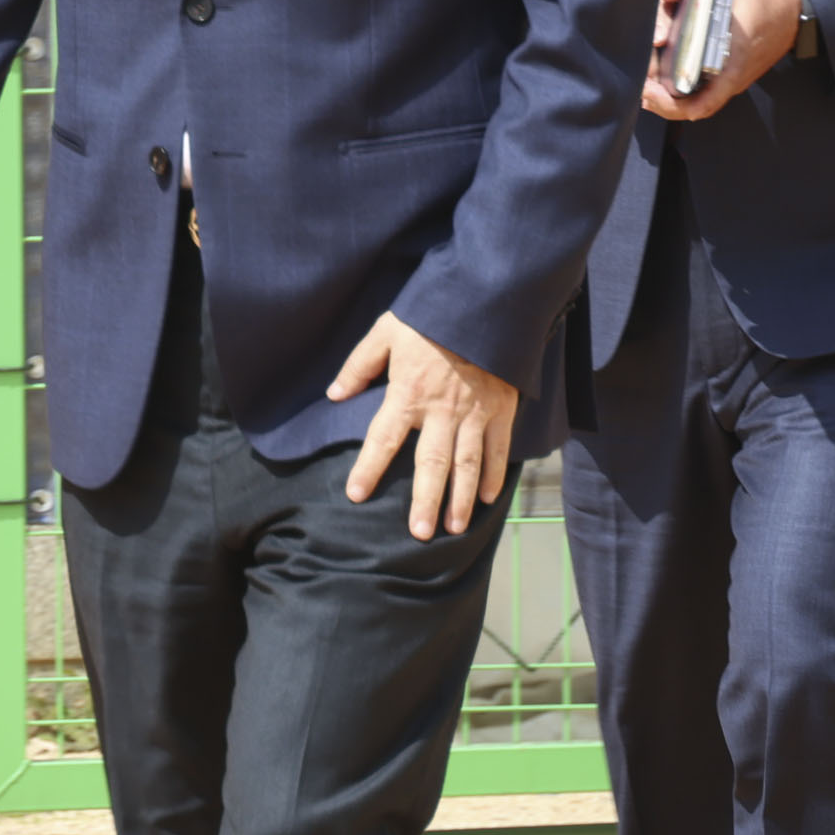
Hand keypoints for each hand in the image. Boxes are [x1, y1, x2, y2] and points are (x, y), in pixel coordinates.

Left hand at [328, 313, 517, 538]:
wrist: (484, 301)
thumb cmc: (430, 316)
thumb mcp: (385, 331)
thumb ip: (359, 365)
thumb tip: (334, 394)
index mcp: (408, 393)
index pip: (383, 438)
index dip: (368, 468)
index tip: (356, 495)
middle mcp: (441, 410)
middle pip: (431, 463)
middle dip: (425, 500)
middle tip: (419, 534)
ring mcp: (474, 412)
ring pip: (467, 464)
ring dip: (461, 499)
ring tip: (453, 528)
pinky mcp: (501, 409)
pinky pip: (498, 448)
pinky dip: (494, 473)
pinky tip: (488, 497)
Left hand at [642, 0, 801, 121]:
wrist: (795, 4)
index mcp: (736, 51)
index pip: (710, 93)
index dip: (676, 100)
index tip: (648, 89)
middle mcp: (736, 73)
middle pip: (699, 107)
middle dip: (666, 106)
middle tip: (641, 91)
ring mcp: (737, 78)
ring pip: (702, 103)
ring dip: (672, 101)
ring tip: (646, 87)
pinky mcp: (735, 76)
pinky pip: (708, 93)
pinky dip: (685, 93)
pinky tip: (661, 81)